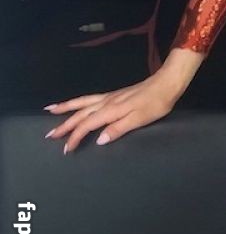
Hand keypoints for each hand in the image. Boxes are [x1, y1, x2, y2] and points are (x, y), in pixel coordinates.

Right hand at [43, 72, 185, 153]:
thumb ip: (119, 129)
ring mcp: (110, 97)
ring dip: (66, 108)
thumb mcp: (140, 119)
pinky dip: (78, 101)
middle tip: (49, 135)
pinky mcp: (115, 95)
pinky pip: (90, 98)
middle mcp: (107, 102)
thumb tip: (99, 140)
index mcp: (111, 110)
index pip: (87, 125)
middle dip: (64, 125)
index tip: (66, 150)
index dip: (75, 137)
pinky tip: (76, 103)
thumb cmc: (156, 104)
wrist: (167, 84)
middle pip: (80, 114)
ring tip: (50, 110)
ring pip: (82, 102)